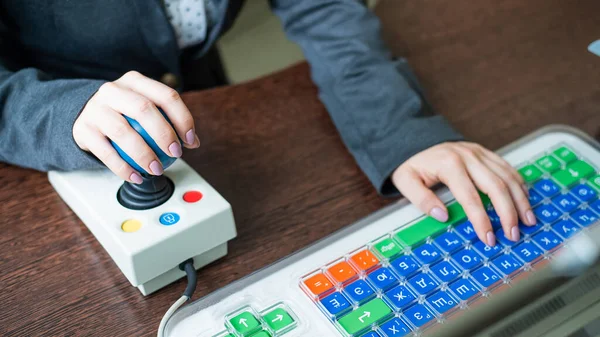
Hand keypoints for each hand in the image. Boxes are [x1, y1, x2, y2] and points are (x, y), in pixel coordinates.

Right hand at [73, 71, 199, 182]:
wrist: (84, 117)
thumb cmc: (123, 114)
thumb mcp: (146, 110)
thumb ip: (169, 122)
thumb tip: (193, 142)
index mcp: (135, 81)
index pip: (165, 95)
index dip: (182, 118)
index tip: (188, 140)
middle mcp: (113, 90)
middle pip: (143, 109)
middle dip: (164, 134)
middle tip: (175, 153)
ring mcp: (95, 109)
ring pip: (122, 131)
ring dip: (144, 154)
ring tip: (156, 169)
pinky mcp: (83, 129)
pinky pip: (105, 152)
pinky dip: (123, 168)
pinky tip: (137, 177)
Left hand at [392, 142, 535, 245]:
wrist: (416, 141)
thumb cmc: (413, 164)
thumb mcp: (406, 181)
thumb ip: (421, 199)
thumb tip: (443, 216)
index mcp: (449, 165)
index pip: (470, 197)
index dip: (481, 219)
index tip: (488, 238)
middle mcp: (468, 156)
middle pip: (496, 186)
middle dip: (508, 213)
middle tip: (513, 234)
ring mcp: (479, 153)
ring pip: (507, 177)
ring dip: (520, 200)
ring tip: (528, 221)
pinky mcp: (485, 152)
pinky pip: (507, 168)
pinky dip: (519, 185)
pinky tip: (524, 200)